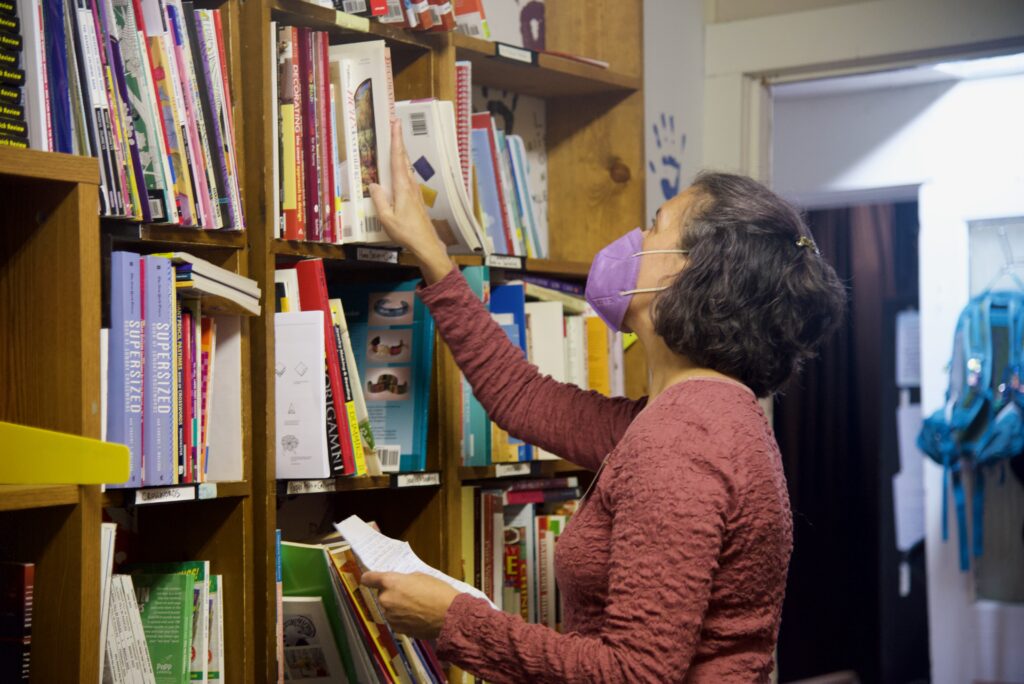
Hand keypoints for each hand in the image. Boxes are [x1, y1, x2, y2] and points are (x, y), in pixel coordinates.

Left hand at [361, 571, 459, 639]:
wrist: (450, 616)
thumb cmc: (437, 592)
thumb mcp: (421, 577)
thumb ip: (405, 580)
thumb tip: (400, 585)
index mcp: (390, 582)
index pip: (369, 579)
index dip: (369, 578)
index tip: (370, 579)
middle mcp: (386, 600)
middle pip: (382, 595)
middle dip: (392, 594)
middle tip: (409, 593)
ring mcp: (391, 616)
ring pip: (390, 609)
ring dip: (398, 607)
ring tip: (417, 606)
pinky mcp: (398, 629)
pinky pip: (397, 620)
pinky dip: (403, 618)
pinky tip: (418, 616)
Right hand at [369, 119, 452, 283]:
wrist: (426, 243)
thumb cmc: (406, 232)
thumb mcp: (387, 219)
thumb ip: (379, 200)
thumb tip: (373, 184)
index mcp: (402, 187)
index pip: (397, 158)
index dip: (396, 140)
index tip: (395, 124)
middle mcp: (410, 185)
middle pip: (403, 159)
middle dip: (399, 141)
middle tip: (394, 125)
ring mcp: (414, 191)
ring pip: (406, 167)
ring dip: (400, 153)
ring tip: (394, 142)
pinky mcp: (415, 197)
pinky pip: (406, 177)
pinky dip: (401, 167)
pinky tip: (397, 169)